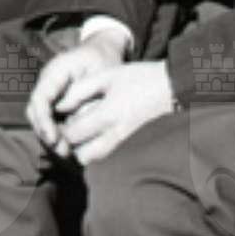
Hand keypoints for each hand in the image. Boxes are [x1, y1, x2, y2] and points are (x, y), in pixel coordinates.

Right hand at [25, 35, 127, 145]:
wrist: (102, 50)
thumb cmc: (104, 61)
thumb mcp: (102, 77)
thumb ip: (88, 100)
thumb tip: (77, 127)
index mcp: (56, 70)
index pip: (41, 98)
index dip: (44, 120)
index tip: (54, 139)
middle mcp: (47, 80)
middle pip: (35, 110)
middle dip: (45, 132)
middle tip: (62, 151)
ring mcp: (49, 89)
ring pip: (39, 116)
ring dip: (50, 135)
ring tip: (66, 152)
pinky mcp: (54, 98)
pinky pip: (48, 117)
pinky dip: (55, 131)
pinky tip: (68, 144)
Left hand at [29, 45, 173, 165]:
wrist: (175, 87)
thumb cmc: (140, 78)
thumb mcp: (108, 75)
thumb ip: (80, 90)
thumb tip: (59, 106)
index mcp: (108, 114)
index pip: (74, 134)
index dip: (62, 130)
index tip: (61, 121)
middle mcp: (117, 134)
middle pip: (82, 155)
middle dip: (73, 146)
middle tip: (71, 132)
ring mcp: (128, 144)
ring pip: (97, 160)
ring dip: (86, 151)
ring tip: (85, 135)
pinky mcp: (135, 147)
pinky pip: (110, 157)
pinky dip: (100, 152)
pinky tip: (100, 136)